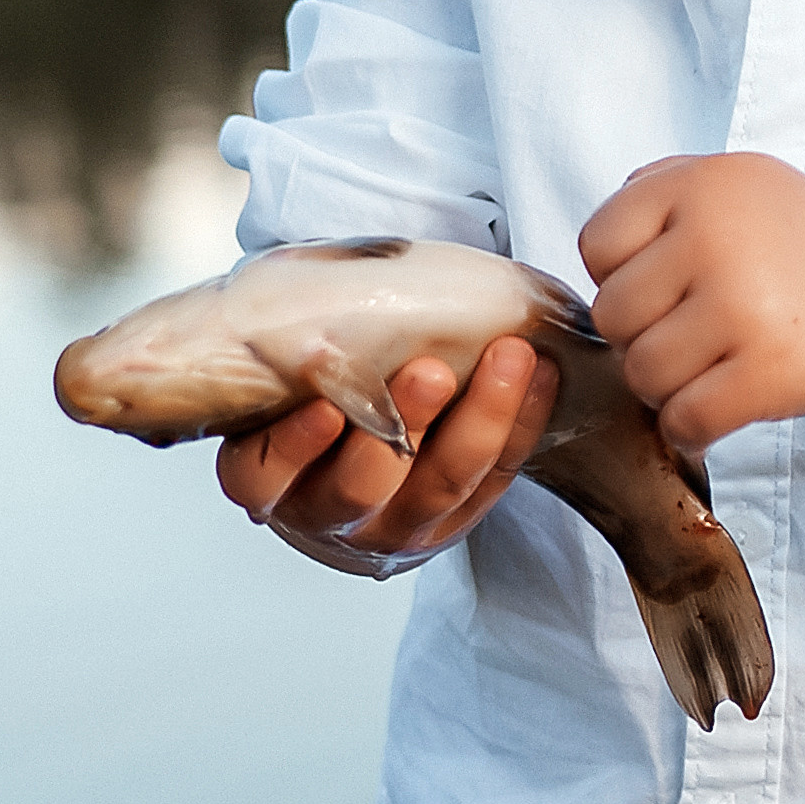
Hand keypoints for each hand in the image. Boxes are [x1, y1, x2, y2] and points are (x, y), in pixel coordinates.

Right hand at [216, 339, 558, 571]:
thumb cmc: (314, 388)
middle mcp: (325, 514)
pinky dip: (519, 427)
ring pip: (438, 488)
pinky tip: (540, 376)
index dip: (293, 447)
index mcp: (269, 478)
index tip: (323, 407)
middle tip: (432, 371)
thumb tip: (337, 275)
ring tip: (509, 360)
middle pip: (361, 485)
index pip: (264, 476)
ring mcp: (390, 529)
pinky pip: (492, 484)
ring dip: (479, 422)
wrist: (351, 447)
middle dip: (403, 423)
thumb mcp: (287, 366)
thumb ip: (299, 337)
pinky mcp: (449, 527)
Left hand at [579, 153, 804, 450]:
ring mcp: (743, 306)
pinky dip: (694, 427)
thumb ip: (663, 189)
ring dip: (668, 387)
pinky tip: (723, 407)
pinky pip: (684, 420)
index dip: (621, 276)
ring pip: (642, 375)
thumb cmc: (803, 243)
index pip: (597, 245)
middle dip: (642, 336)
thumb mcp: (737, 182)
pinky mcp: (768, 371)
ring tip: (712, 369)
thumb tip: (599, 248)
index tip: (667, 287)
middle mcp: (716, 237)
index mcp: (700, 185)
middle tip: (692, 335)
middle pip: (612, 317)